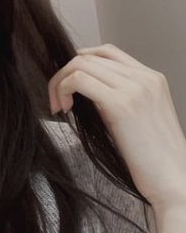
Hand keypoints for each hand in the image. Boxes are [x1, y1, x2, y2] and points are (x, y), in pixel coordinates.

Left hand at [48, 43, 185, 213]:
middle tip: (57, 100)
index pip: (107, 52)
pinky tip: (64, 110)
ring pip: (80, 64)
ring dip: (60, 83)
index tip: (68, 85)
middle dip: (64, 75)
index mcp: (152, 78)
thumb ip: (118, 97)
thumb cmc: (153, 158)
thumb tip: (85, 91)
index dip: (80, 63)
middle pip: (89, 56)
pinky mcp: (120, 104)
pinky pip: (78, 80)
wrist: (175, 180)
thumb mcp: (138, 117)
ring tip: (59, 107)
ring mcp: (134, 88)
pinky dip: (62, 90)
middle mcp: (144, 78)